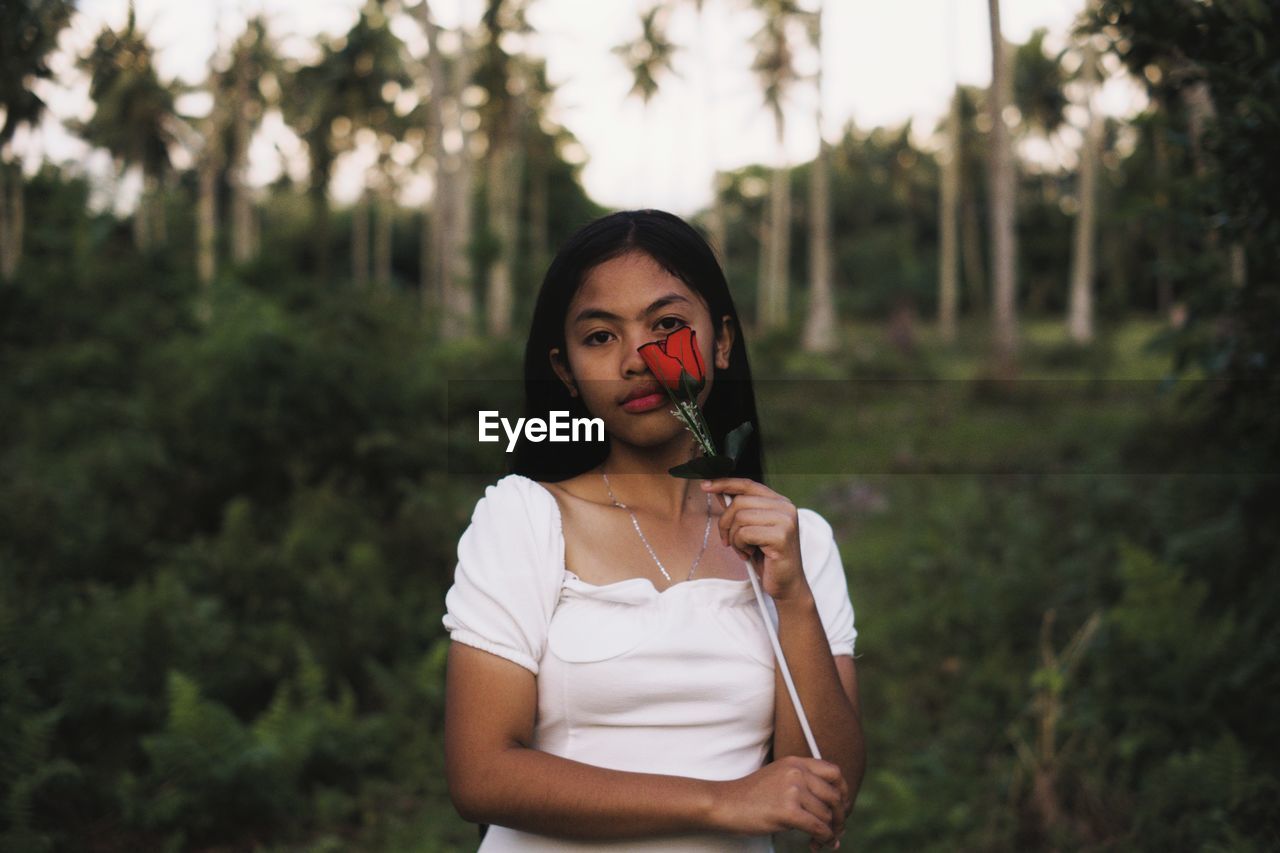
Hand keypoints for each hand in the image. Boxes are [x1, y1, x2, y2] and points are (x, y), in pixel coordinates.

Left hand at [700, 478, 809, 602]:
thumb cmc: (768, 558)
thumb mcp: (751, 530)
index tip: (705, 486)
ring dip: (734, 537)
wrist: (787, 584)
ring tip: (743, 550)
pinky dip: (740, 546)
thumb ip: (739, 510)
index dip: (724, 483)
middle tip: (728, 541)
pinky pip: (745, 533)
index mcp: (779, 502)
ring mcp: (785, 520)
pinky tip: (749, 554)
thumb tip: (718, 491)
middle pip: (739, 502)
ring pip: (740, 517)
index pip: (748, 484)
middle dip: (726, 523)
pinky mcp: (781, 536)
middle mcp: (785, 507)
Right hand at [707, 756, 848, 847]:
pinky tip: (818, 843)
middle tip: (837, 830)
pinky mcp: (788, 810)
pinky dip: (824, 838)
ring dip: (831, 832)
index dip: (843, 792)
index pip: (834, 772)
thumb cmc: (751, 796)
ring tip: (823, 840)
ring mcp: (793, 790)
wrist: (726, 803)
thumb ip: (803, 783)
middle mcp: (797, 772)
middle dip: (840, 817)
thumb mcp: (779, 777)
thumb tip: (833, 806)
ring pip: (827, 815)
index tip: (840, 808)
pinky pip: (818, 827)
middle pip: (835, 796)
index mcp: (796, 762)